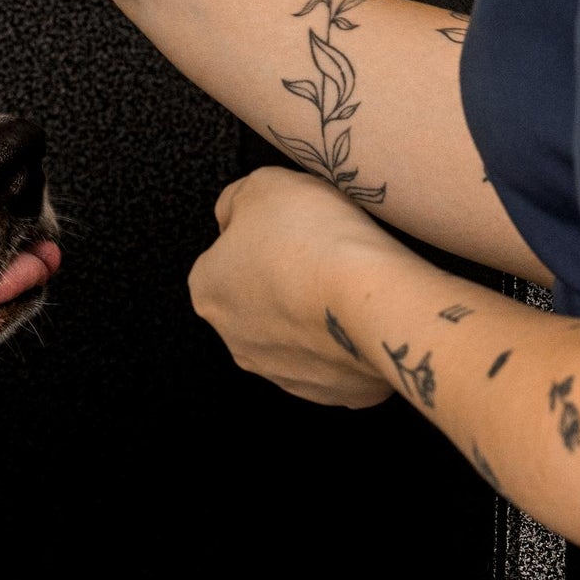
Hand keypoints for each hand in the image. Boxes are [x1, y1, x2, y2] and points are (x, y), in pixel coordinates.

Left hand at [191, 169, 399, 408]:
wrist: (372, 299)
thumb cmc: (313, 238)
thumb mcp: (264, 185)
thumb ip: (237, 200)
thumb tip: (233, 215)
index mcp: (208, 291)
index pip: (225, 256)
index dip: (260, 235)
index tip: (291, 227)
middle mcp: (235, 340)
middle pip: (258, 300)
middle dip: (286, 280)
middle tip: (322, 255)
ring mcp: (281, 373)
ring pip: (296, 334)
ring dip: (315, 314)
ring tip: (347, 287)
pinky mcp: (331, 394)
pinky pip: (336, 361)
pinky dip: (349, 342)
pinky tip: (364, 318)